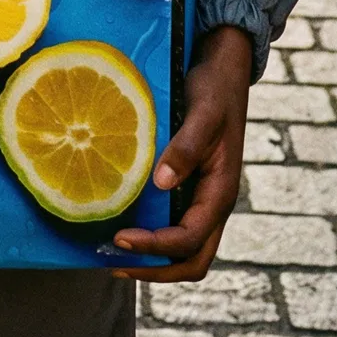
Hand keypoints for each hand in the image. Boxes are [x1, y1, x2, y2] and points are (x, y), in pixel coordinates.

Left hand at [110, 25, 252, 281]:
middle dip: (154, 269)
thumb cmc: (215, 89)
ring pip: (184, 248)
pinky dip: (153, 235)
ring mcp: (203, 197)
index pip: (189, 240)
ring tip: (112, 253)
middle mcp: (213, 203)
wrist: (223, 68)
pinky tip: (124, 222)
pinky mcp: (192, 186)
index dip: (155, 247)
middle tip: (112, 262)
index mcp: (221, 193)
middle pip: (191, 260)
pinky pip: (175, 224)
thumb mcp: (204, 113)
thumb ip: (187, 147)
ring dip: (153, 258)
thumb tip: (162, 183)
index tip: (119, 239)